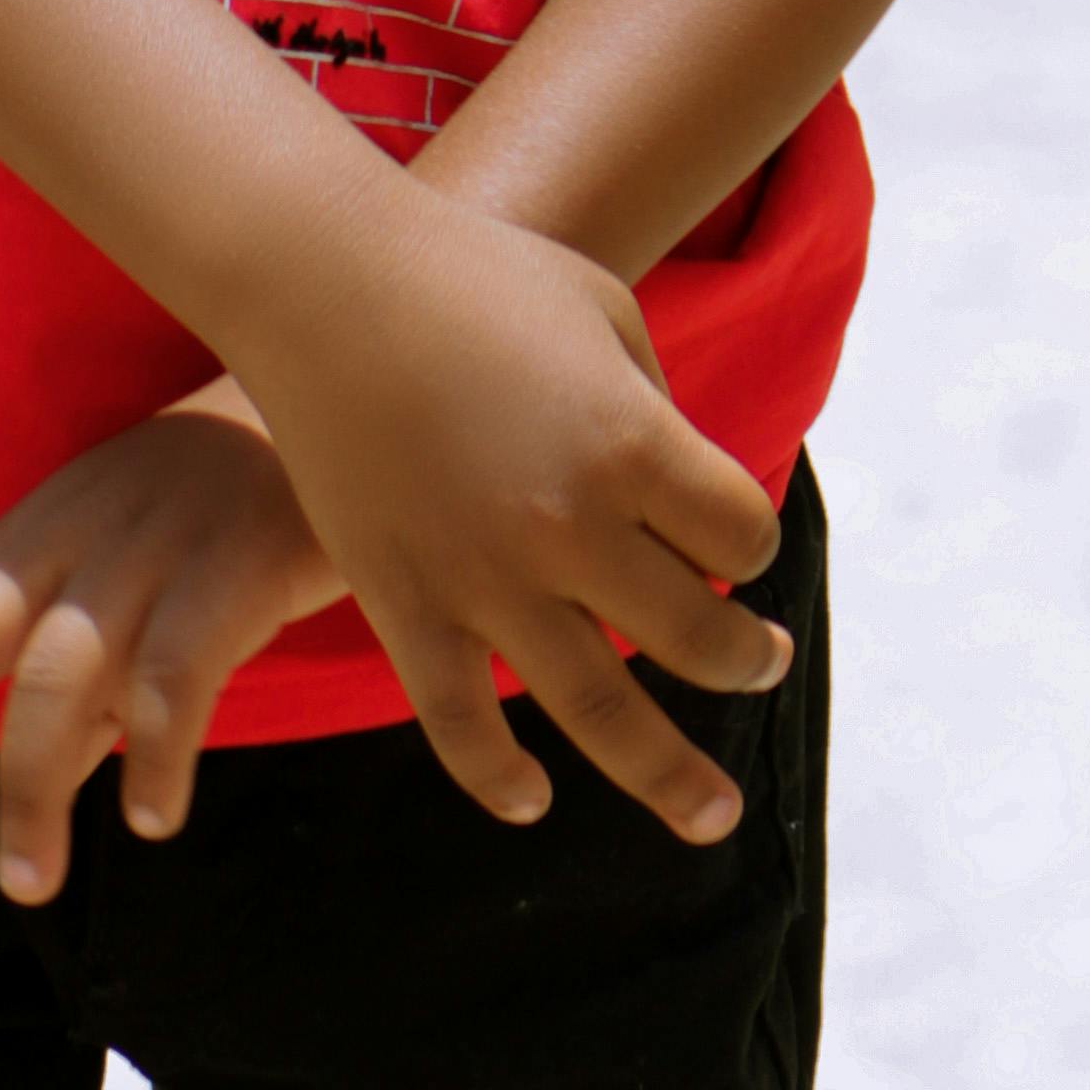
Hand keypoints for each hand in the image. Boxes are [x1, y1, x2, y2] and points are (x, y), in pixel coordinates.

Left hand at [0, 386, 343, 903]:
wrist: (353, 402)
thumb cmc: (230, 506)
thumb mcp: (136, 572)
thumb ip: (88, 680)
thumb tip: (45, 784)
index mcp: (45, 524)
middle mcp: (79, 528)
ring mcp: (154, 545)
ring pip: (56, 670)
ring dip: (26, 786)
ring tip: (28, 881)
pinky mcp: (236, 567)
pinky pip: (172, 672)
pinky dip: (154, 753)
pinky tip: (152, 816)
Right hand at [233, 184, 789, 849]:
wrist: (326, 281)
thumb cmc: (476, 276)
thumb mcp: (604, 312)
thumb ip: (657, 409)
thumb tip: (684, 499)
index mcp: (632, 443)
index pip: (741, 537)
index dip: (747, 542)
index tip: (730, 537)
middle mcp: (570, 526)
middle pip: (698, 636)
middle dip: (747, 660)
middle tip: (763, 664)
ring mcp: (484, 577)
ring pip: (602, 715)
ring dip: (670, 776)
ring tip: (711, 812)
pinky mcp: (404, 604)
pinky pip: (459, 723)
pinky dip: (499, 779)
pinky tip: (533, 799)